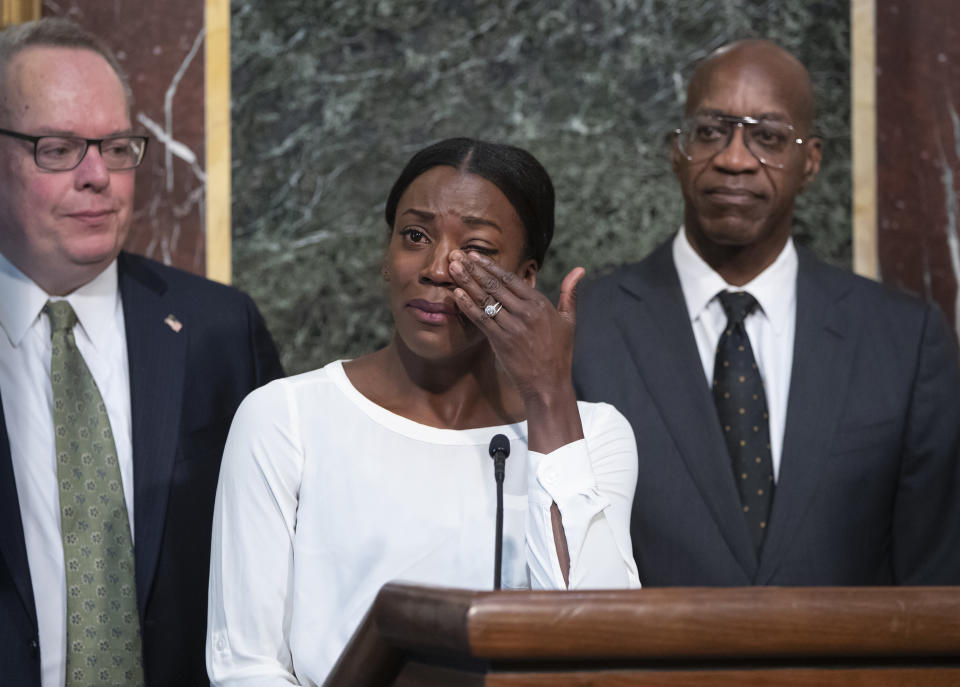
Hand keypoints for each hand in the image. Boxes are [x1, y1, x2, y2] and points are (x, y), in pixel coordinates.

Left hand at [448, 250, 584, 402]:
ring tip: (452, 267)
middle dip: (473, 268)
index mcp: (540, 303)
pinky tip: (456, 293)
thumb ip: (570, 293)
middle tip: (456, 254)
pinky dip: (467, 305)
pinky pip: (480, 319)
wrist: (549, 383)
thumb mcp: (568, 320)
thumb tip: (580, 269)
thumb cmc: (559, 352)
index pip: (510, 279)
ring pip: (485, 299)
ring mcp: (511, 326)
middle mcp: (525, 312)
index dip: (490, 266)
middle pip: (494, 285)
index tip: (475, 255)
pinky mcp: (500, 341)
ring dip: (466, 281)